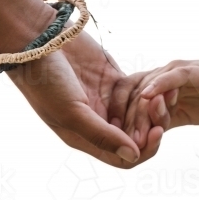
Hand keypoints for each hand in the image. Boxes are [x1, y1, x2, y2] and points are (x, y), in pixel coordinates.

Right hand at [6, 31, 151, 168]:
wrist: (35, 41)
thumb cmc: (46, 80)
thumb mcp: (72, 112)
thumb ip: (102, 135)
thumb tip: (133, 156)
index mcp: (84, 138)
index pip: (122, 158)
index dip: (143, 150)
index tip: (155, 132)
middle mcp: (96, 123)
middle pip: (135, 138)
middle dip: (152, 127)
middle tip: (161, 108)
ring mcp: (105, 101)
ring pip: (139, 115)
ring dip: (154, 109)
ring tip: (163, 95)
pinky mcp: (112, 79)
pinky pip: (138, 92)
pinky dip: (150, 91)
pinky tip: (158, 84)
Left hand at [108, 56, 198, 167]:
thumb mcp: (185, 114)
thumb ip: (164, 120)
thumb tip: (143, 139)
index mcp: (157, 85)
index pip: (128, 97)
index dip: (119, 118)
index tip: (117, 141)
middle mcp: (161, 75)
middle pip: (132, 95)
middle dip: (128, 122)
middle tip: (128, 145)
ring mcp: (175, 71)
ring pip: (147, 89)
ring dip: (140, 113)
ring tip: (138, 136)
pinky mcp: (191, 71)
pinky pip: (170, 77)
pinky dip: (158, 86)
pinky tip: (149, 98)